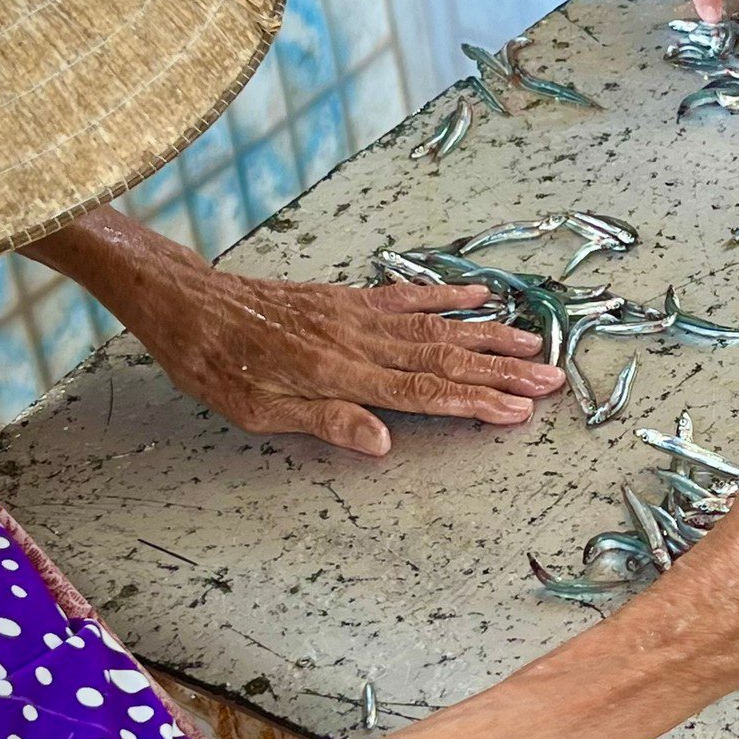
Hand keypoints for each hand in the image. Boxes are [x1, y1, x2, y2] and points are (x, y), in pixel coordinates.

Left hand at [20, 208, 564, 453]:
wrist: (186, 301)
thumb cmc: (215, 364)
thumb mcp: (255, 411)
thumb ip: (325, 421)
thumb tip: (385, 442)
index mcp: (340, 373)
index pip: (423, 391)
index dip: (476, 401)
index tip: (520, 410)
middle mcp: (359, 340)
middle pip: (445, 357)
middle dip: (502, 370)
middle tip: (552, 379)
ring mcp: (358, 315)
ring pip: (437, 326)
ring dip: (489, 336)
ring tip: (535, 345)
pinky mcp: (349, 298)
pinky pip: (408, 297)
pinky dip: (448, 296)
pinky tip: (480, 296)